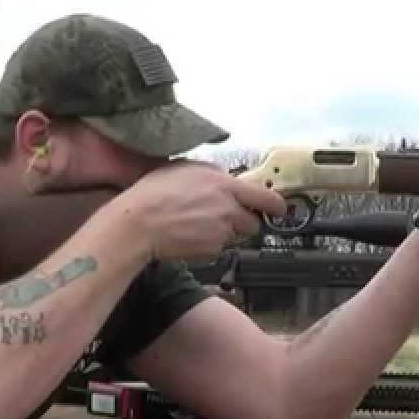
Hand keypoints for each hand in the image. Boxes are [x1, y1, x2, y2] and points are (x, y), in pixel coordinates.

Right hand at [112, 160, 286, 260]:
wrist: (138, 224)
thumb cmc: (153, 193)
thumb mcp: (183, 168)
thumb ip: (209, 173)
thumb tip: (222, 178)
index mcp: (224, 184)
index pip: (265, 197)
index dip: (275, 205)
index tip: (280, 209)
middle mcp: (229, 208)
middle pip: (252, 222)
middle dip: (241, 222)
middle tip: (221, 219)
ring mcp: (222, 231)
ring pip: (233, 236)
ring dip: (223, 234)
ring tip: (196, 227)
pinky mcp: (212, 250)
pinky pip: (217, 249)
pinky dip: (207, 246)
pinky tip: (187, 237)